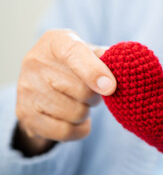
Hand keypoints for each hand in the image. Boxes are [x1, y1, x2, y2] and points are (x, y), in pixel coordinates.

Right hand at [15, 29, 115, 155]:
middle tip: (92, 91)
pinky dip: (79, 130)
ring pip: (76, 113)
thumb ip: (108, 57)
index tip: (111, 87)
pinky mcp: (25, 114)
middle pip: (82, 91)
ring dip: (87, 112)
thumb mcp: (90, 52)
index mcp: (56, 42)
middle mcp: (35, 62)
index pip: (75, 54)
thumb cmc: (76, 63)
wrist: (42, 79)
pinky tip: (77, 120)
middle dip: (95, 95)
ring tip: (80, 101)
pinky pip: (65, 132)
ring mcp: (27, 89)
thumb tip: (125, 69)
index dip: (95, 71)